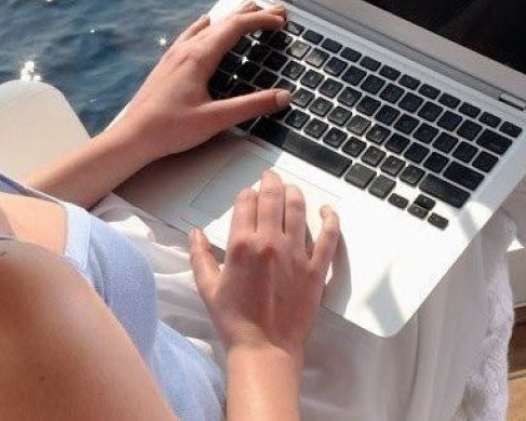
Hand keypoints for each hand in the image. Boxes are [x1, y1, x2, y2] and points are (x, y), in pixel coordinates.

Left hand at [114, 2, 291, 163]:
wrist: (133, 136)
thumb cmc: (168, 129)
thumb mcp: (217, 119)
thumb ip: (252, 106)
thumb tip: (282, 96)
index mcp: (199, 57)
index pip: (236, 27)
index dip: (261, 20)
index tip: (280, 20)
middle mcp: (186, 50)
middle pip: (225, 22)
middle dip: (253, 14)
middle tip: (275, 11)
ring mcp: (175, 55)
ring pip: (209, 26)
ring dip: (232, 17)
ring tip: (248, 11)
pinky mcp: (168, 64)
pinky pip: (191, 34)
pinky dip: (207, 25)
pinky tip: (205, 23)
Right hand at [189, 171, 340, 371]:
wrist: (265, 348)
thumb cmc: (235, 321)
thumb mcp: (208, 288)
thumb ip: (200, 256)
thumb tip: (195, 233)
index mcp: (242, 245)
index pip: (246, 204)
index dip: (247, 194)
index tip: (248, 194)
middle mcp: (270, 243)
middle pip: (273, 198)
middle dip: (271, 182)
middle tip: (271, 177)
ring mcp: (296, 254)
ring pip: (298, 210)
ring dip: (294, 193)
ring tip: (292, 188)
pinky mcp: (316, 269)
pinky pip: (328, 237)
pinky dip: (330, 219)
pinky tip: (327, 210)